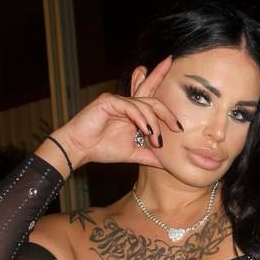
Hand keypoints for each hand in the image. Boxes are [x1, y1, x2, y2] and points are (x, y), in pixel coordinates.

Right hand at [46, 55, 181, 170]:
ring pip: (144, 105)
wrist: (79, 150)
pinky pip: (130, 107)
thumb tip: (168, 163)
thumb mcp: (133, 154)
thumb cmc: (102, 149)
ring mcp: (118, 100)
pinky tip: (146, 130)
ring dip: (154, 123)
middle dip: (167, 110)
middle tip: (177, 127)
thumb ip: (150, 155)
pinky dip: (141, 119)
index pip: (152, 101)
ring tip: (156, 140)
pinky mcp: (108, 101)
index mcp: (133, 113)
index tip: (180, 122)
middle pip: (152, 95)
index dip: (167, 104)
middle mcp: (127, 103)